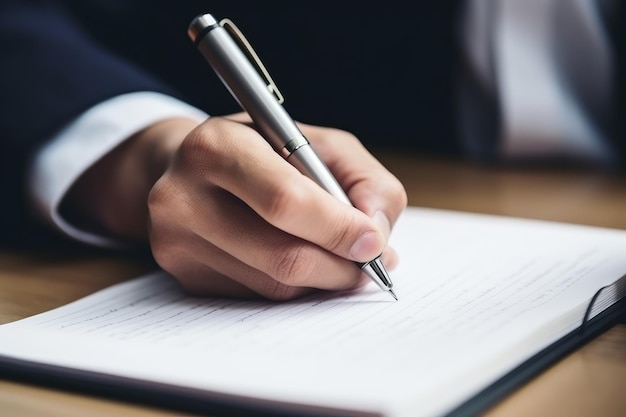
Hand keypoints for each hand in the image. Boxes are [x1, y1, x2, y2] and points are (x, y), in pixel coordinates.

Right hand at [64, 114, 406, 299]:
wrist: (195, 169)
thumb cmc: (264, 152)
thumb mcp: (318, 143)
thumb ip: (363, 179)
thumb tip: (377, 235)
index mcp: (217, 147)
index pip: (285, 201)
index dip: (339, 227)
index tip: (375, 241)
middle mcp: (183, 196)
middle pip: (283, 255)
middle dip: (340, 266)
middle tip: (369, 262)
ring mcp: (177, 243)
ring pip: (275, 285)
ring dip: (321, 279)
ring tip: (336, 257)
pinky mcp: (185, 276)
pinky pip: (258, 298)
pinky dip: (293, 286)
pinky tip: (298, 261)